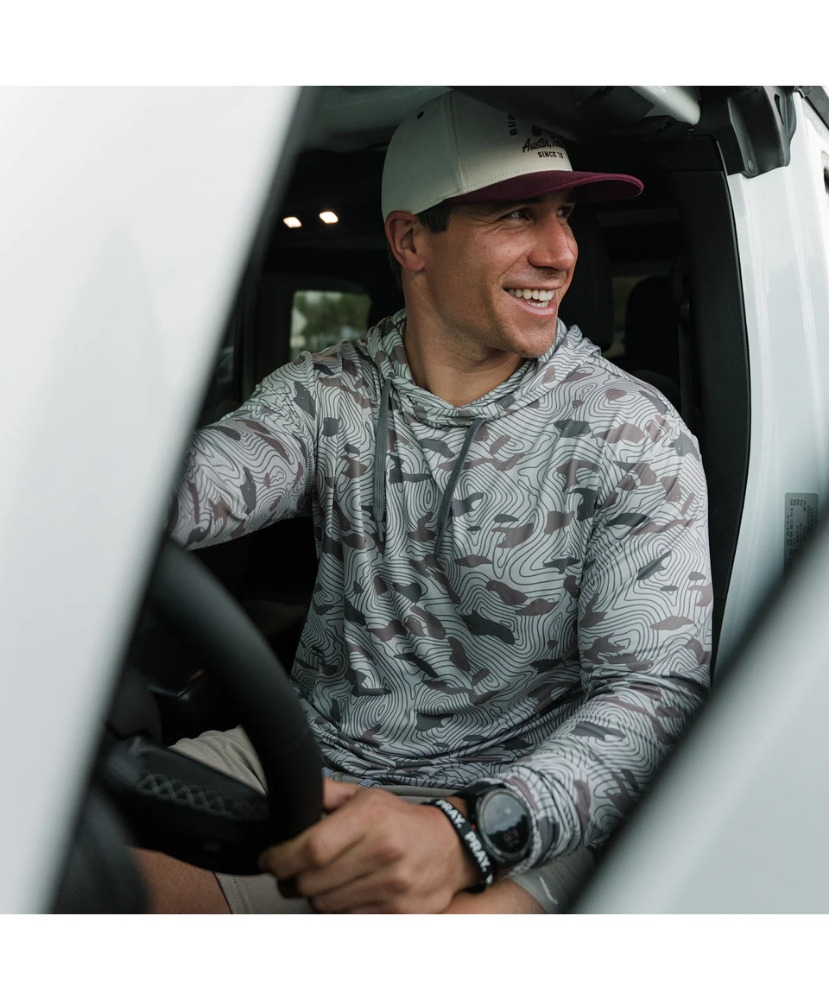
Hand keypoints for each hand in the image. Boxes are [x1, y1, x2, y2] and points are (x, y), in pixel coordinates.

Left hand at [258, 778, 479, 913]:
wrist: (452, 849)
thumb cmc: (401, 821)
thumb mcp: (368, 797)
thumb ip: (328, 794)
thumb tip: (294, 791)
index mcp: (372, 817)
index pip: (312, 848)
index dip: (281, 858)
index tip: (268, 859)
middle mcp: (384, 851)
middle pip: (312, 882)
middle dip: (288, 880)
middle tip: (286, 873)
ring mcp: (393, 886)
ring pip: (325, 905)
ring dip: (311, 896)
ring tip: (316, 881)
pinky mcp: (399, 912)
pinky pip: (347, 918)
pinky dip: (336, 908)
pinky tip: (342, 892)